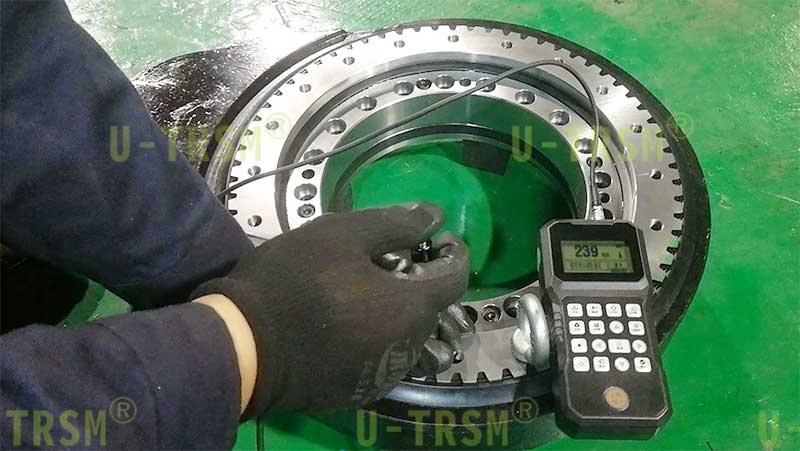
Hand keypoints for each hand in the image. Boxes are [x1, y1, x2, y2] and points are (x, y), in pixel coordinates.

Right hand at [192, 203, 468, 416]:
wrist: (245, 343)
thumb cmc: (295, 279)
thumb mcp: (343, 234)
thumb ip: (396, 223)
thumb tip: (435, 215)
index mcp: (412, 305)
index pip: (456, 277)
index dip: (454, 252)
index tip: (439, 238)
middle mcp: (409, 345)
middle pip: (432, 308)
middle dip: (421, 281)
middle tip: (388, 261)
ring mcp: (385, 373)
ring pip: (410, 337)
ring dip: (401, 314)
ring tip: (367, 295)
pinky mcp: (361, 391)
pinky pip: (385, 360)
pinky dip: (380, 340)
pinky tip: (350, 327)